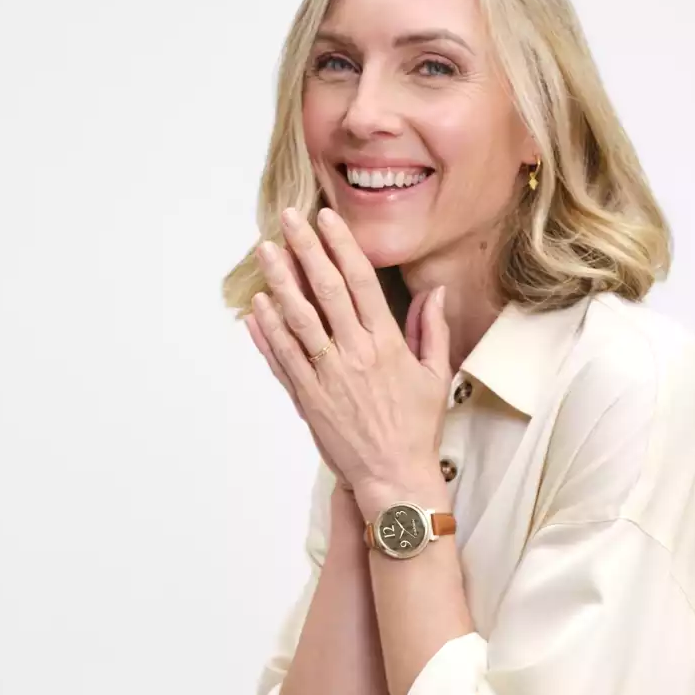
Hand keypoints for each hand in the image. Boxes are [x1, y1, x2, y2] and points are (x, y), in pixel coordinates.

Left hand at [248, 207, 452, 519]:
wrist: (393, 476)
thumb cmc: (416, 428)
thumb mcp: (436, 375)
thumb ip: (431, 330)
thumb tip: (434, 291)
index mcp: (386, 344)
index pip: (361, 282)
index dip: (341, 247)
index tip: (327, 219)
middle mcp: (354, 354)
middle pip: (326, 291)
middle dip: (305, 250)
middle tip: (288, 218)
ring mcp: (327, 376)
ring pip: (298, 320)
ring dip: (280, 282)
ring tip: (265, 251)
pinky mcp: (307, 398)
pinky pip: (283, 358)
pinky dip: (267, 331)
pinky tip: (257, 306)